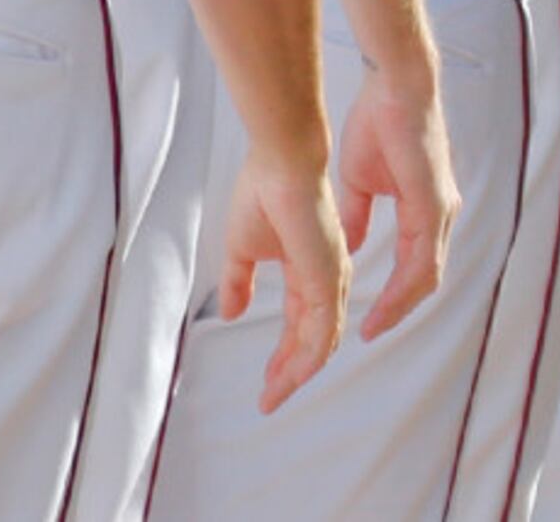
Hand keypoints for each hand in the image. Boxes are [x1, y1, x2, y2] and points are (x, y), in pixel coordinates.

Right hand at [217, 154, 350, 412]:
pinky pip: (323, 327)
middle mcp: (326, 276)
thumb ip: (239, 282)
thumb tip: (229, 312)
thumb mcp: (242, 248)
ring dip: (297, 372)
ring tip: (273, 395)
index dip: (284, 355)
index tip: (267, 383)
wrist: (281, 161)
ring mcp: (329, 276)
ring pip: (321, 340)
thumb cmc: (264, 191)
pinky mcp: (327, 275)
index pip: (301, 324)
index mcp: (308, 269)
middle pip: (314, 338)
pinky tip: (292, 376)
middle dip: (291, 371)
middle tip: (270, 397)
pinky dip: (309, 357)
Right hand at [334, 62, 459, 342]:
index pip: (414, 265)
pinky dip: (403, 287)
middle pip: (423, 279)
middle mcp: (439, 213)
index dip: (392, 295)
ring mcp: (441, 209)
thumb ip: (358, 213)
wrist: (396, 87)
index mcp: (424, 208)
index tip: (367, 319)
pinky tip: (383, 302)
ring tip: (372, 327)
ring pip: (426, 276)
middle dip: (396, 310)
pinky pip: (423, 258)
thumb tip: (351, 241)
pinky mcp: (434, 203)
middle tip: (369, 332)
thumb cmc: (382, 122)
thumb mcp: (362, 180)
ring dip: (399, 306)